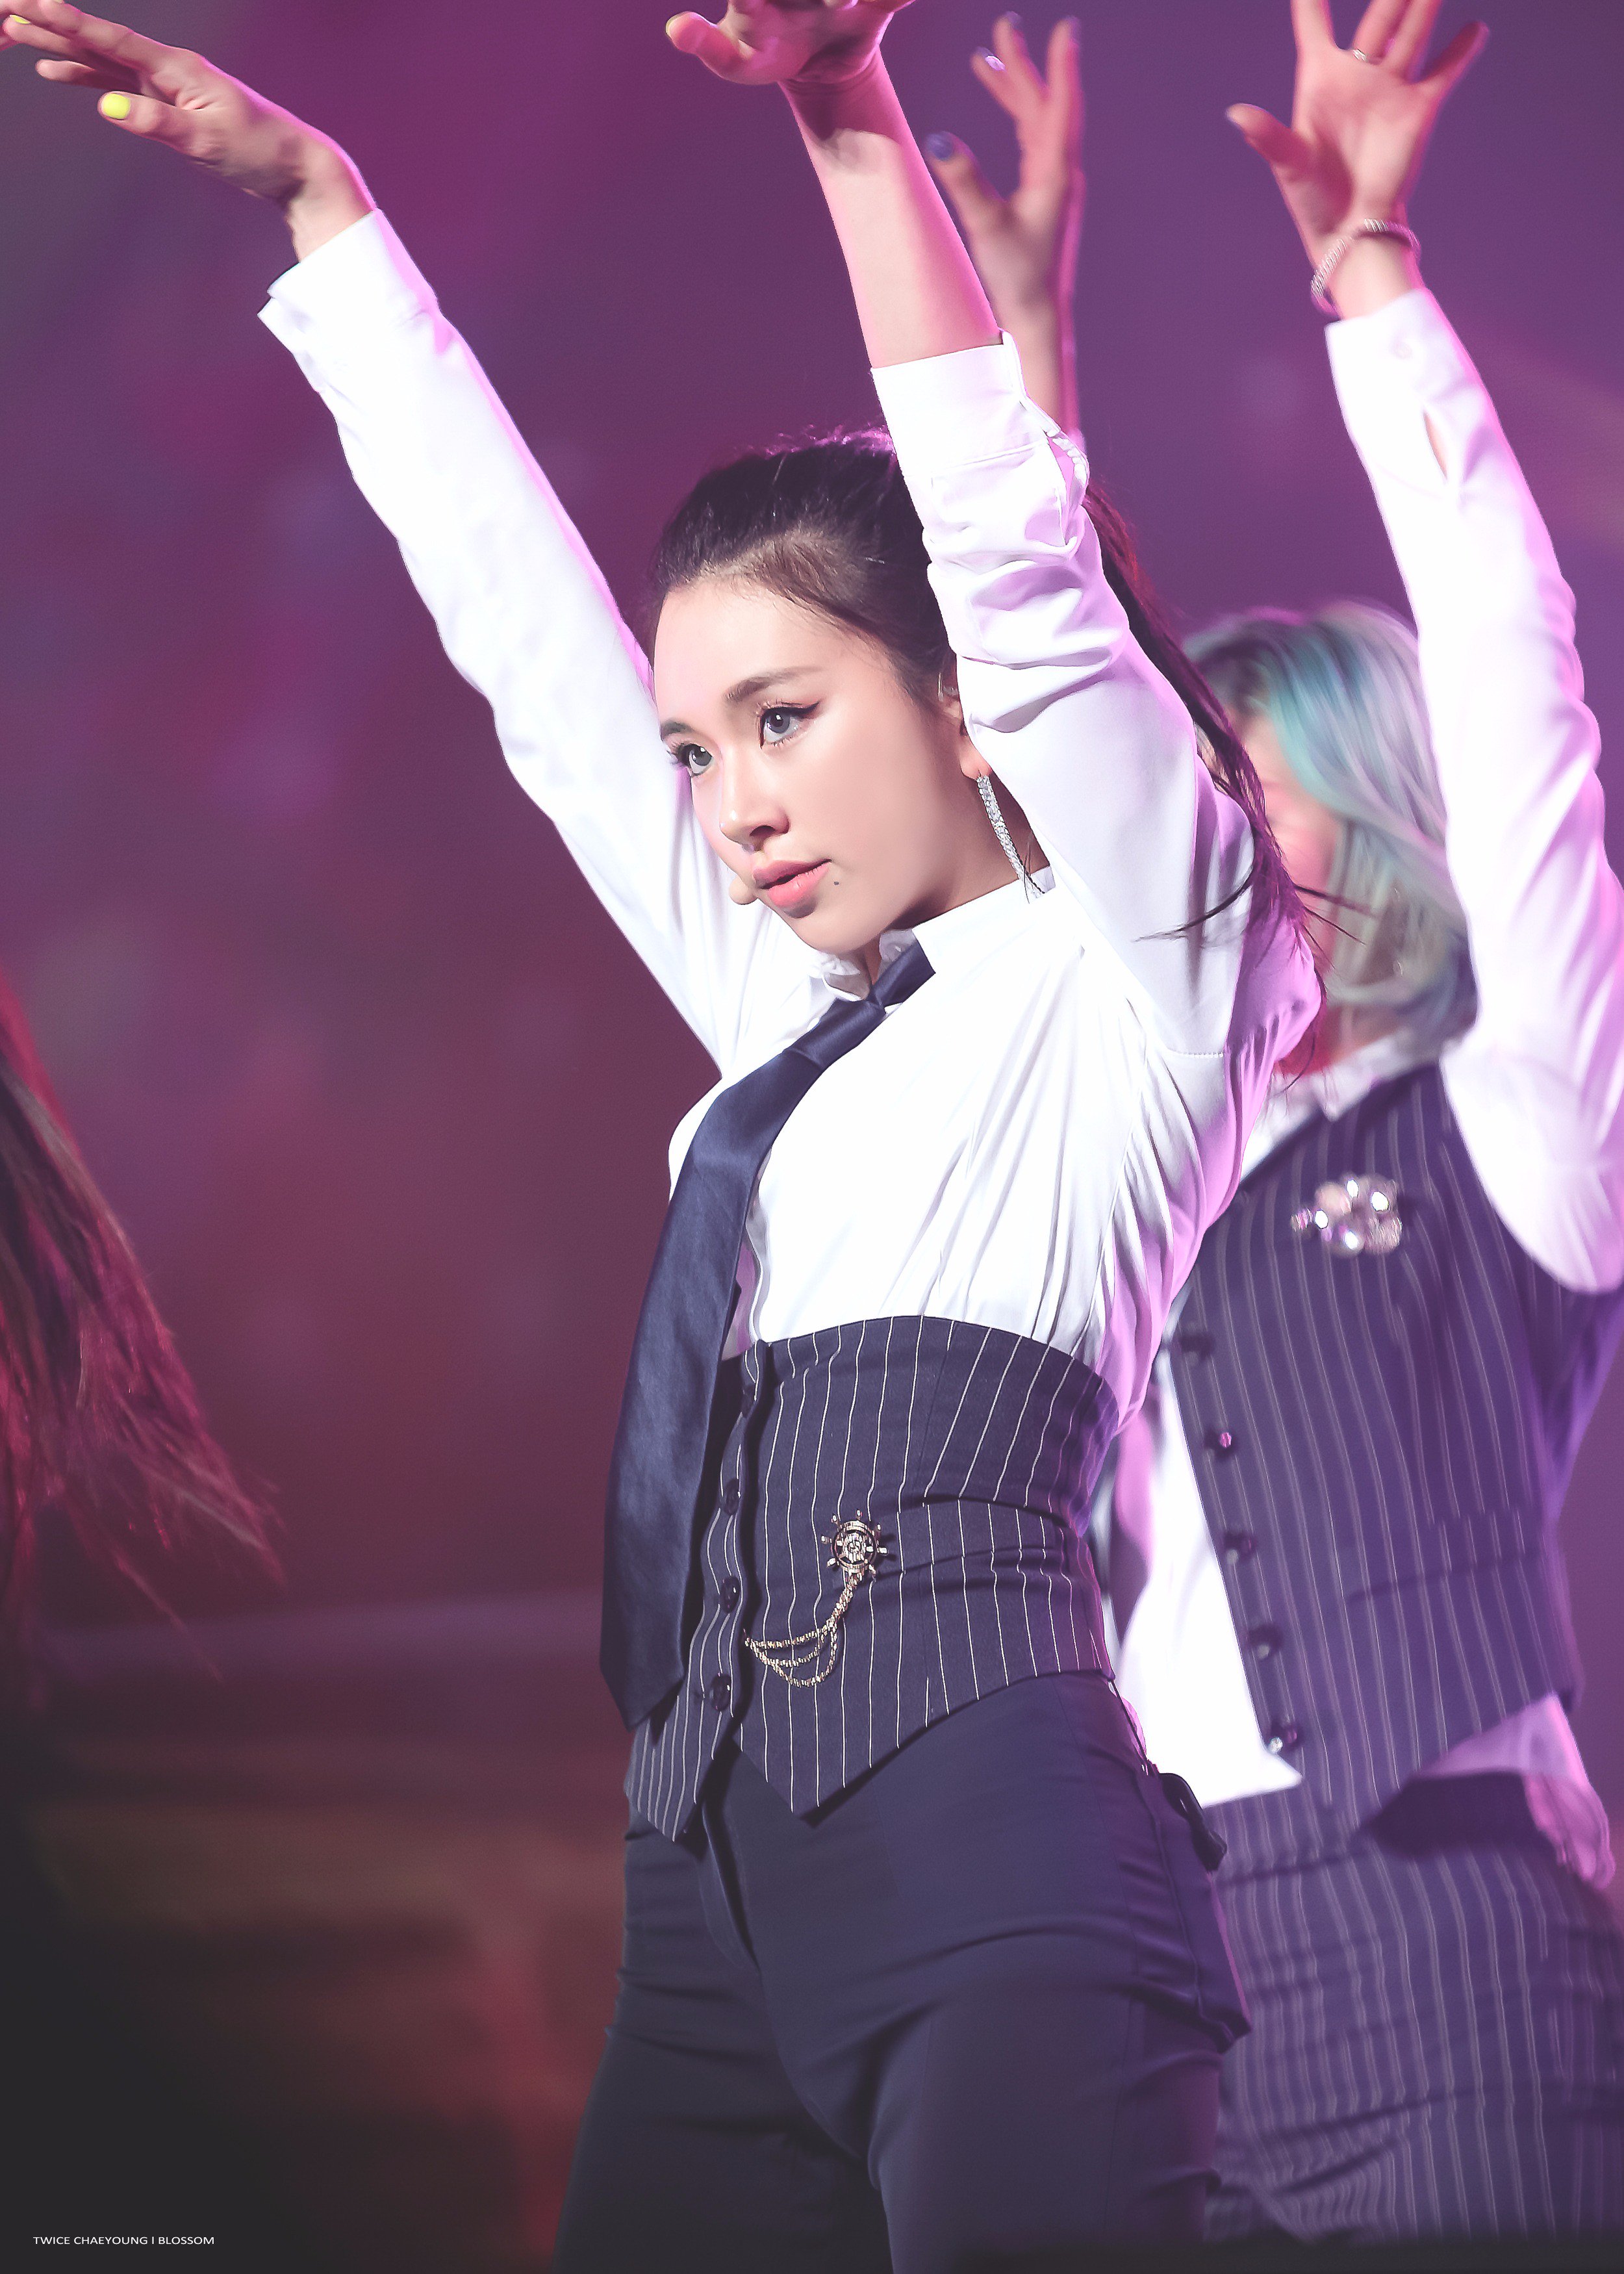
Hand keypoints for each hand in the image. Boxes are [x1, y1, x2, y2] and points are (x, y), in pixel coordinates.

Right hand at [2, 2, 371, 257]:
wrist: (292, 166)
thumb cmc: (257, 151)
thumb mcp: (207, 141)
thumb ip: (157, 123)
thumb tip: (108, 107)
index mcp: (176, 67)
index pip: (110, 39)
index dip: (67, 22)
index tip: (29, 4)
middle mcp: (167, 67)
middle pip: (96, 40)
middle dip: (49, 26)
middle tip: (4, 11)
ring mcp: (165, 84)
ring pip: (100, 59)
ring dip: (58, 48)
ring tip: (14, 36)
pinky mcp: (167, 104)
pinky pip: (115, 83)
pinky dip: (85, 77)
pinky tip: (55, 74)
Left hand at [666, 0, 910, 91]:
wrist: (813, 65)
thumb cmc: (764, 54)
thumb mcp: (735, 61)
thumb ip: (707, 45)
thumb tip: (676, 29)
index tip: (750, 3)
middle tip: (823, 5)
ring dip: (840, 0)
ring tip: (840, 5)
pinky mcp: (874, 4)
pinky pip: (888, 0)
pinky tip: (896, 1)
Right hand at [927, 16, 1081, 328]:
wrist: (1038, 318)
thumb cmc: (1017, 279)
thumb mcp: (985, 228)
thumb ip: (963, 181)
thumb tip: (937, 137)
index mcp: (1055, 174)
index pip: (1058, 105)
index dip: (1060, 65)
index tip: (1066, 27)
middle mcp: (1059, 172)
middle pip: (1043, 104)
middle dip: (1023, 65)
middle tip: (1005, 25)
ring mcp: (1053, 182)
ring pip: (1036, 120)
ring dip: (1014, 88)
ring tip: (987, 59)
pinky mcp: (1043, 194)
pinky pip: (1030, 139)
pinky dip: (1014, 115)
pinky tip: (999, 103)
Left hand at [1229, 0, 1486, 274]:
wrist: (1350, 230)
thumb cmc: (1312, 198)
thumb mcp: (1288, 163)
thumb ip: (1267, 134)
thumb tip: (1235, 114)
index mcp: (1320, 78)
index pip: (1313, 21)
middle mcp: (1358, 74)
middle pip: (1380, 14)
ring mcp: (1390, 87)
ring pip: (1413, 30)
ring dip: (1426, 3)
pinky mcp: (1419, 108)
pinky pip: (1444, 72)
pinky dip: (1460, 51)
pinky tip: (1475, 29)